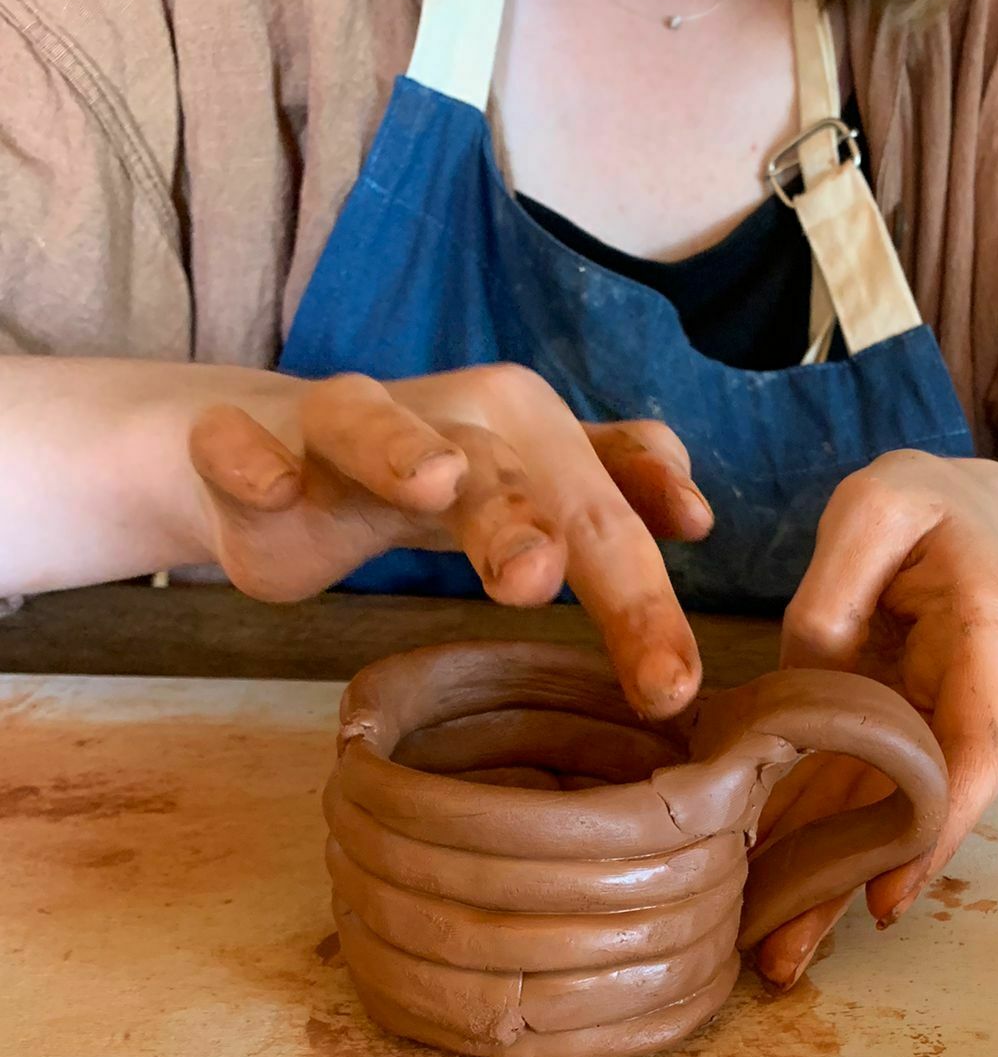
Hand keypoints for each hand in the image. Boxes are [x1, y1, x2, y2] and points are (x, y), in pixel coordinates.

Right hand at [186, 365, 713, 720]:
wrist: (262, 454)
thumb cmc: (421, 485)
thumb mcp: (524, 492)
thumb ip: (610, 499)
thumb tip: (696, 512)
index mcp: (529, 439)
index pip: (605, 509)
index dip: (645, 570)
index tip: (680, 635)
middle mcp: (449, 421)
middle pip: (509, 475)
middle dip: (536, 527)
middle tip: (548, 584)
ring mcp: (342, 431)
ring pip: (376, 426)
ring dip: (406, 448)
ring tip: (436, 482)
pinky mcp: (245, 450)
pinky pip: (241, 448)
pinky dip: (250, 460)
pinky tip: (266, 484)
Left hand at [754, 451, 997, 986]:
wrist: (959, 519)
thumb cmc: (925, 507)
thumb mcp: (880, 504)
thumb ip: (841, 575)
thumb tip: (805, 667)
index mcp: (977, 642)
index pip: (976, 750)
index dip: (939, 827)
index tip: (891, 890)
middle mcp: (953, 703)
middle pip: (916, 813)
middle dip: (855, 888)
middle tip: (791, 957)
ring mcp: (913, 730)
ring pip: (873, 819)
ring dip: (825, 889)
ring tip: (769, 959)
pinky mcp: (873, 737)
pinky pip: (841, 796)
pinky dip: (805, 844)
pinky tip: (763, 896)